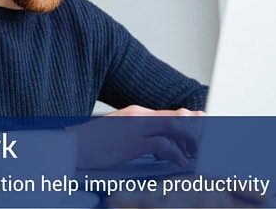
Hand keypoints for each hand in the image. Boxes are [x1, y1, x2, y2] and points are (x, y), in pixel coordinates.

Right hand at [66, 105, 204, 168]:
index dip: (190, 123)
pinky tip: (180, 162)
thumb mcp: (119, 132)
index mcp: (135, 112)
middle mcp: (138, 115)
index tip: (202, 133)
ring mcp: (135, 127)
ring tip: (195, 153)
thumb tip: (161, 143)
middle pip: (177, 117)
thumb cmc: (92, 144)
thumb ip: (140, 133)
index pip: (171, 113)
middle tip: (203, 145)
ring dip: (190, 140)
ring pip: (175, 126)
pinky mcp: (132, 142)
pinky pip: (163, 145)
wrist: (72, 146)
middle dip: (195, 130)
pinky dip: (176, 154)